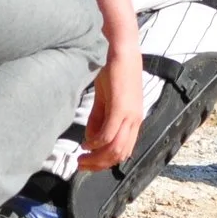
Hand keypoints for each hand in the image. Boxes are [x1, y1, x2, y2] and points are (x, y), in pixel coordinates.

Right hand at [79, 45, 146, 169]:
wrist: (122, 52)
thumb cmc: (114, 72)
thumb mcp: (106, 100)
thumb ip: (99, 119)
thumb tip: (90, 140)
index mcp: (134, 120)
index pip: (123, 151)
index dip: (105, 162)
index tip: (88, 164)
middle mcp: (135, 121)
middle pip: (119, 155)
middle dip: (99, 164)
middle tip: (81, 165)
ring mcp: (130, 116)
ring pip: (114, 149)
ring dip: (96, 158)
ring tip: (81, 158)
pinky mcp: (121, 108)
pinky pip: (108, 134)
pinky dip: (96, 144)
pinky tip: (86, 144)